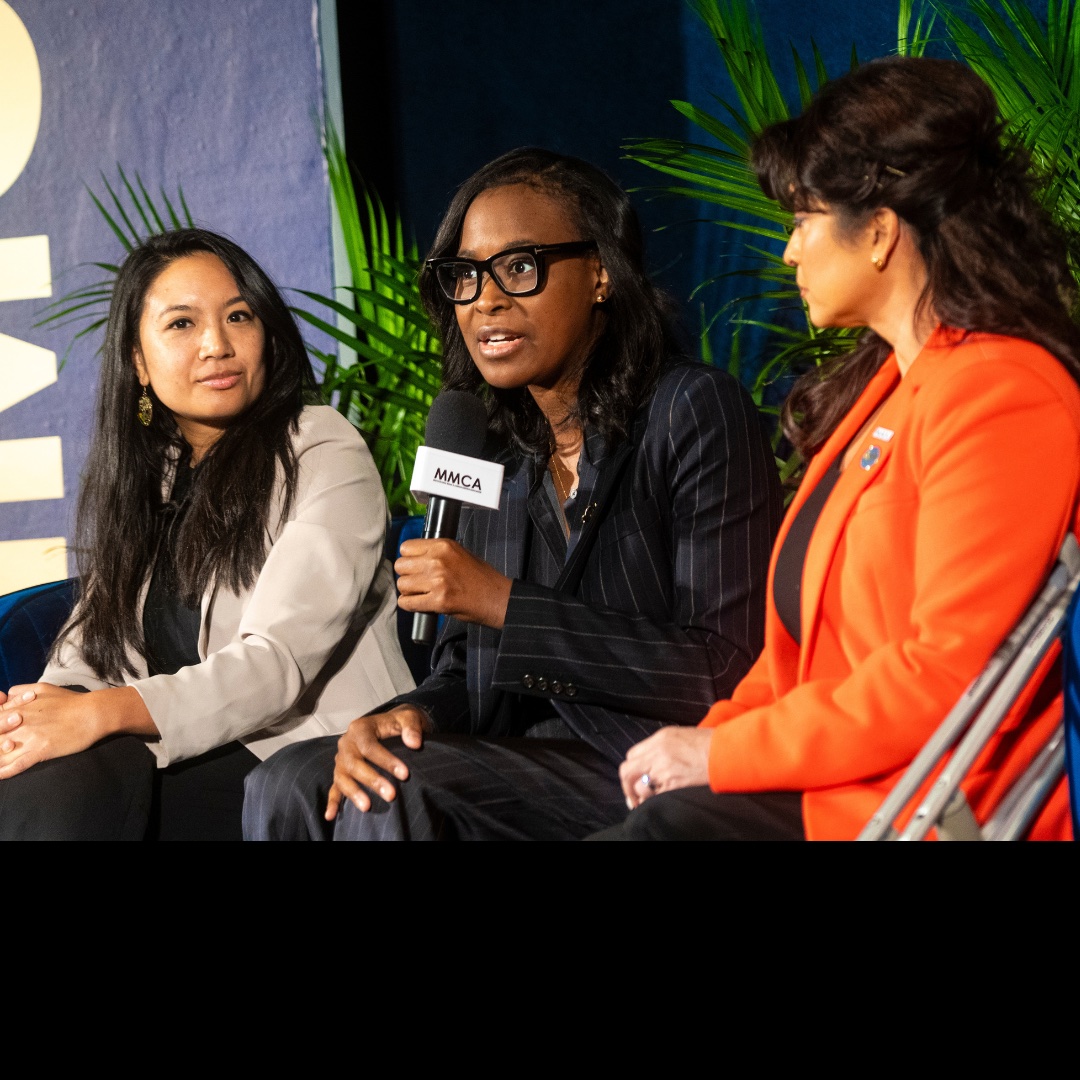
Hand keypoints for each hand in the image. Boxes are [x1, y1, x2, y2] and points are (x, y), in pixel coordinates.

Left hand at [0, 683, 104, 778]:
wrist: (93, 713)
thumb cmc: (70, 701)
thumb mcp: (42, 688)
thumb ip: (20, 691)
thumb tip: (6, 698)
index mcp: (18, 708)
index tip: (1, 732)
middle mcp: (19, 723)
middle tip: (2, 746)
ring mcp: (29, 738)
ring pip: (1, 753)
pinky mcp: (40, 751)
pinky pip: (17, 765)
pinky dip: (6, 772)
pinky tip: (0, 775)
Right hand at [327, 705, 430, 820]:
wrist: (390, 726)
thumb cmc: (398, 724)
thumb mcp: (409, 718)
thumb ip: (412, 727)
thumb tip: (414, 743)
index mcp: (360, 728)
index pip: (370, 746)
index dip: (386, 761)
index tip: (405, 774)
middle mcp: (346, 743)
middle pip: (354, 763)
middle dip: (372, 780)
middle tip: (391, 795)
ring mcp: (341, 759)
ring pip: (342, 777)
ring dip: (354, 793)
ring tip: (367, 807)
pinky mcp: (341, 773)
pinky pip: (334, 787)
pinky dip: (332, 801)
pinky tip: (331, 815)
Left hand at [395, 538, 511, 628]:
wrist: (497, 598)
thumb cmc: (480, 577)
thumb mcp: (459, 553)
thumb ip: (436, 553)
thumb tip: (413, 559)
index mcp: (443, 546)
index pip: (406, 548)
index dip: (408, 558)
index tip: (415, 566)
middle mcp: (438, 561)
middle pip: (400, 566)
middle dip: (407, 575)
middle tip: (418, 582)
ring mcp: (437, 581)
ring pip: (402, 585)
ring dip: (409, 591)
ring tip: (422, 593)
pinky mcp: (438, 601)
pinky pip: (408, 602)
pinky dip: (410, 605)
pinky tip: (420, 603)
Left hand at [619, 726, 712, 808]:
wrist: (726, 751)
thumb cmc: (709, 742)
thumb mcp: (681, 735)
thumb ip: (662, 745)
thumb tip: (651, 760)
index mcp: (659, 738)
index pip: (632, 755)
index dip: (632, 768)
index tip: (636, 777)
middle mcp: (657, 753)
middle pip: (627, 771)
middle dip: (627, 785)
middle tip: (633, 795)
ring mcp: (664, 769)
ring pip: (638, 786)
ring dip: (640, 795)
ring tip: (646, 800)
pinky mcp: (673, 784)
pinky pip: (655, 797)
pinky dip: (653, 801)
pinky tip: (657, 803)